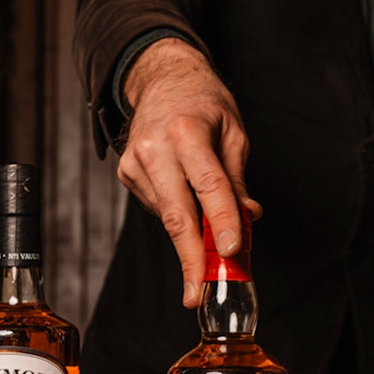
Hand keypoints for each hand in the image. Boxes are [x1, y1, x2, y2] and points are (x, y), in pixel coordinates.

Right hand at [119, 37, 260, 306]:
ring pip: (167, 218)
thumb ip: (237, 180)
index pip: (209, 186)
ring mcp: (135, 163)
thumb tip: (247, 220)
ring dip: (191, 245)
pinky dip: (177, 219)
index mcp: (186, 132)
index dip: (221, 222)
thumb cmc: (203, 103)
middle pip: (176, 215)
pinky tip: (187, 206)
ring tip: (212, 259)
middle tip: (200, 294)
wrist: (162, 79)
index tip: (231, 253)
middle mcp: (154, 148)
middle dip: (191, 259)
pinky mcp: (126, 174)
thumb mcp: (233, 133)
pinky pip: (158, 208)